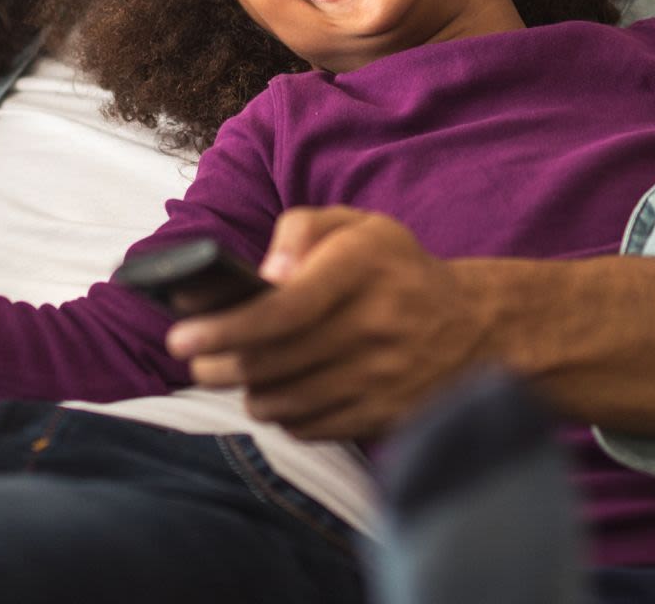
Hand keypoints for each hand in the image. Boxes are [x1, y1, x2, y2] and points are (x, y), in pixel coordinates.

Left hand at [165, 208, 493, 440]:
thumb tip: (264, 275)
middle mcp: (377, 323)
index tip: (180, 337)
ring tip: (235, 376)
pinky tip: (280, 394)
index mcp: (364, 266)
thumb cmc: (395, 269)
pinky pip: (312, 428)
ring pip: (285, 401)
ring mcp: (383, 375)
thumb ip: (301, 230)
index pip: (285, 308)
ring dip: (247, 392)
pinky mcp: (385, 414)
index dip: (226, 327)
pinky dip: (284, 415)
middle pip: (274, 361)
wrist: (474, 325)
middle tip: (196, 361)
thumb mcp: (357, 226)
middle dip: (218, 366)